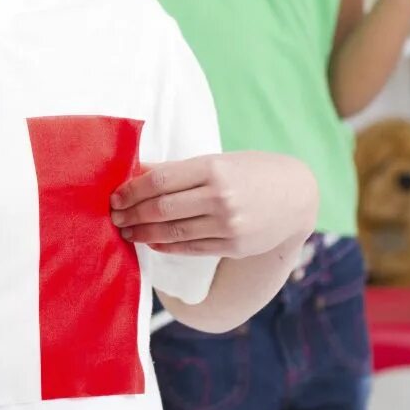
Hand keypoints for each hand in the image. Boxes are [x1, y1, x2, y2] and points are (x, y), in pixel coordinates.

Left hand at [111, 152, 316, 256]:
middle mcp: (220, 197)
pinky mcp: (234, 245)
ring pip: (173, 231)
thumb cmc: (250, 171)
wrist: (296, 195)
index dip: (131, 190)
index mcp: (213, 168)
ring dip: (143, 233)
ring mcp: (228, 224)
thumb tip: (135, 172)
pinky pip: (191, 247)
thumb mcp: (217, 161)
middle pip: (161, 207)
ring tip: (127, 231)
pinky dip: (167, 245)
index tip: (115, 196)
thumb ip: (178, 170)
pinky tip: (152, 242)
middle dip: (131, 213)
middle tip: (113, 216)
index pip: (159, 180)